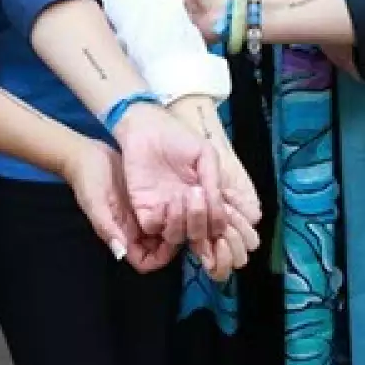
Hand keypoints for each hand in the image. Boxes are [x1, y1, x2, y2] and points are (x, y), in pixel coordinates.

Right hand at [60, 138, 174, 272]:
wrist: (88, 155)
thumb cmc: (88, 182)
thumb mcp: (95, 204)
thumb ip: (107, 228)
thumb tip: (120, 254)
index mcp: (123, 237)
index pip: (145, 261)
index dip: (160, 258)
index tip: (170, 242)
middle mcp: (136, 230)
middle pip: (161, 248)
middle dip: (174, 241)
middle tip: (186, 222)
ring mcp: (143, 214)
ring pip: (166, 230)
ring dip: (177, 224)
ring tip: (187, 209)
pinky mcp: (149, 198)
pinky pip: (166, 210)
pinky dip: (175, 208)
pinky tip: (183, 195)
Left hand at [114, 102, 223, 245]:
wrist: (146, 127)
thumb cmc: (177, 137)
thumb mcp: (205, 155)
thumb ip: (214, 181)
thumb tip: (220, 210)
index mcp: (204, 198)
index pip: (216, 225)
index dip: (218, 223)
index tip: (215, 204)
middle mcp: (186, 210)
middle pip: (198, 236)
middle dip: (200, 220)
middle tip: (196, 193)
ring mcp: (165, 211)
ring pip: (177, 236)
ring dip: (181, 222)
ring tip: (180, 197)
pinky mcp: (143, 208)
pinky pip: (153, 228)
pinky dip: (160, 221)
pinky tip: (162, 203)